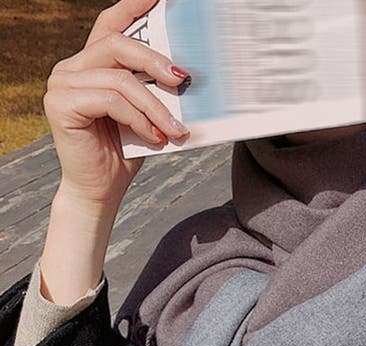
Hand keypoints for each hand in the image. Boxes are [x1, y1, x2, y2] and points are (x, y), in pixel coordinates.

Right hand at [42, 0, 190, 207]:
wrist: (101, 190)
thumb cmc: (125, 152)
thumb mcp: (145, 114)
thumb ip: (154, 90)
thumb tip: (187, 75)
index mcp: (91, 64)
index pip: (110, 26)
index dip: (132, 8)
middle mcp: (72, 68)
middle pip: (117, 44)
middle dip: (156, 61)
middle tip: (184, 81)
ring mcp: (62, 83)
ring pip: (120, 79)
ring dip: (156, 106)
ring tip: (176, 130)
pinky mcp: (60, 104)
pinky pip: (111, 100)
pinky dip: (139, 119)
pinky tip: (154, 137)